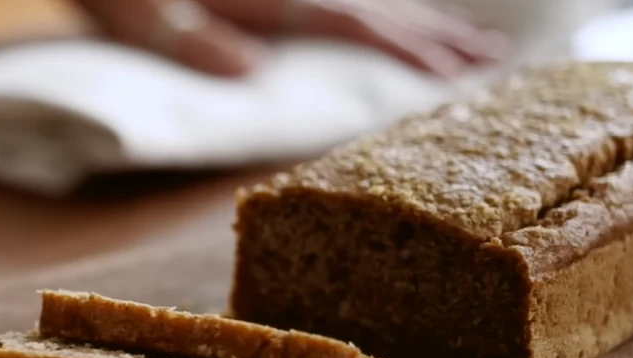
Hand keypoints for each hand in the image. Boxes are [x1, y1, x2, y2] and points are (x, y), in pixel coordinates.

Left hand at [75, 0, 507, 77]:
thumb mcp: (141, 14)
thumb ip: (192, 39)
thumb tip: (250, 71)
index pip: (355, 24)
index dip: (408, 50)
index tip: (458, 74)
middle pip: (381, 8)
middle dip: (437, 36)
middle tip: (491, 58)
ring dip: (420, 21)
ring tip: (466, 38)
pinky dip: (381, 12)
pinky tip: (395, 19)